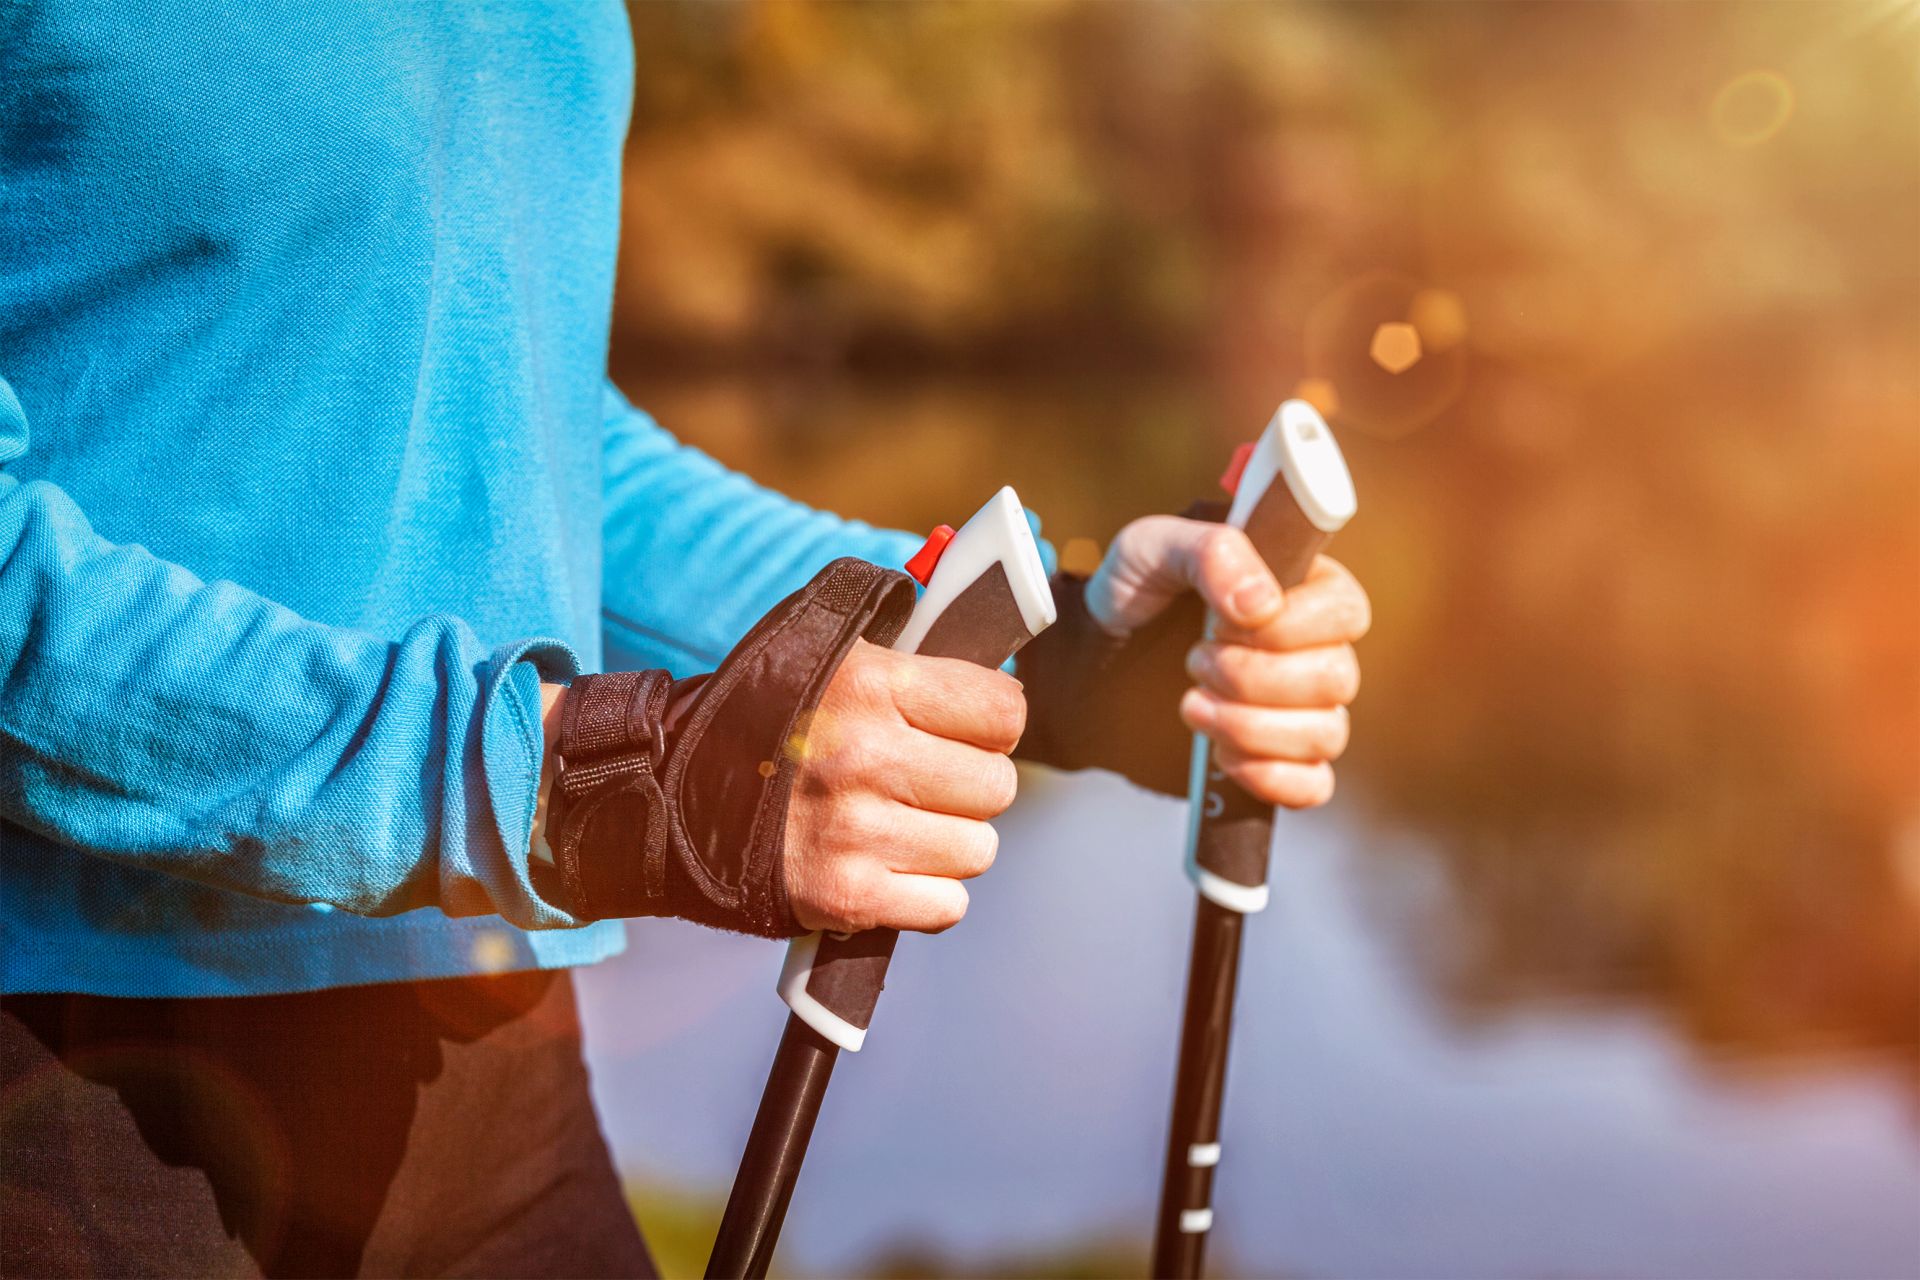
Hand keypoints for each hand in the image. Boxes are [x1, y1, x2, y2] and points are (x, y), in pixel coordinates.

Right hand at [782, 640, 1025, 934]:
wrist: (672, 791)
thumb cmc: (764, 720)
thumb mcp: (831, 657)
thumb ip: (915, 664)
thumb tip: (1001, 691)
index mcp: (871, 686)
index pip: (1002, 713)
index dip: (990, 726)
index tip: (966, 733)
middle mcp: (866, 756)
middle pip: (996, 786)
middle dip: (968, 788)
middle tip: (924, 784)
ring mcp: (856, 832)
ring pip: (977, 849)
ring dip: (949, 843)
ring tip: (900, 825)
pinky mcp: (846, 896)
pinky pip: (946, 905)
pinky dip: (926, 894)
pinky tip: (889, 867)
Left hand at [1086, 516, 1368, 807]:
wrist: (1093, 657)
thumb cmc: (1134, 590)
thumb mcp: (1154, 547)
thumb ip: (1211, 553)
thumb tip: (1262, 604)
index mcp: (1302, 586)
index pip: (1346, 610)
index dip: (1287, 626)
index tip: (1219, 622)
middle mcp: (1315, 648)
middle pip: (1337, 678)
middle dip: (1253, 677)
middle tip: (1193, 661)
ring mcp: (1302, 709)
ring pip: (1326, 734)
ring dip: (1250, 726)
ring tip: (1191, 705)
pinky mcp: (1279, 759)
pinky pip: (1313, 786)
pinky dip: (1270, 777)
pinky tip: (1222, 756)